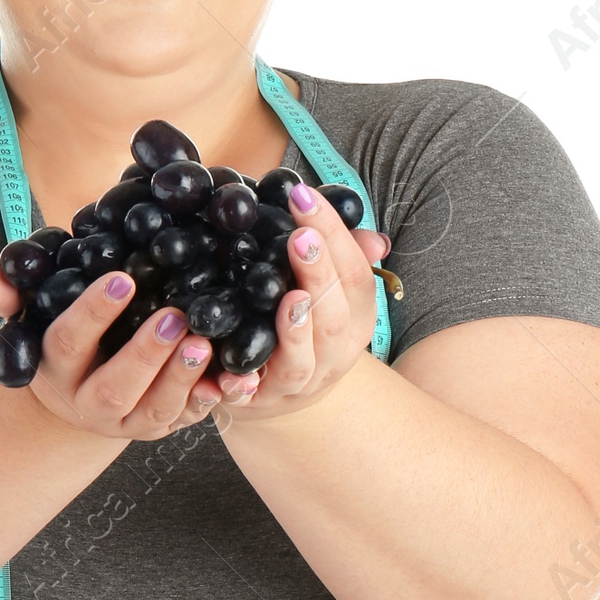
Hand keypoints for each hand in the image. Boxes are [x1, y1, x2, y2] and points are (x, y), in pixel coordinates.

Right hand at [0, 264, 226, 437]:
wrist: (76, 397)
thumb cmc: (60, 339)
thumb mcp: (34, 318)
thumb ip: (13, 296)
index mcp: (55, 369)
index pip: (67, 341)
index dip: (93, 313)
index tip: (123, 278)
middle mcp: (88, 403)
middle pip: (114, 387)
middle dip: (144, 354)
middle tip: (175, 316)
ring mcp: (127, 422)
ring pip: (154, 409)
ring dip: (181, 378)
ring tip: (204, 343)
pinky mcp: (160, 428)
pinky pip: (188, 420)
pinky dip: (209, 401)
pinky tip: (229, 378)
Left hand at [214, 182, 389, 425]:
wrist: (283, 396)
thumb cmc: (304, 325)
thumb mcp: (328, 290)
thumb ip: (338, 255)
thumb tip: (366, 230)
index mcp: (355, 318)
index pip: (356, 275)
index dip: (335, 236)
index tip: (304, 196)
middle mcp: (334, 353)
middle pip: (333, 317)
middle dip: (319, 276)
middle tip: (299, 238)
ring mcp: (299, 382)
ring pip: (302, 361)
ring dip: (296, 329)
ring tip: (289, 297)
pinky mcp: (260, 402)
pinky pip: (251, 396)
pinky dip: (242, 385)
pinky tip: (233, 373)